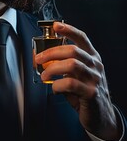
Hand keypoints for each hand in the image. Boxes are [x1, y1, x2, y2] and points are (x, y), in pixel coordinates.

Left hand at [35, 22, 121, 140]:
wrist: (101, 114)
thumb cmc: (85, 91)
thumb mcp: (77, 74)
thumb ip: (64, 65)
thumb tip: (43, 58)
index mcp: (92, 57)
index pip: (82, 38)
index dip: (69, 30)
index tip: (56, 26)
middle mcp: (95, 65)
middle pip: (72, 50)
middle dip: (51, 52)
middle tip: (39, 59)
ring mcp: (95, 78)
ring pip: (72, 65)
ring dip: (53, 69)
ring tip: (44, 75)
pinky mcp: (91, 93)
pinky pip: (71, 84)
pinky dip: (58, 85)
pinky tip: (55, 88)